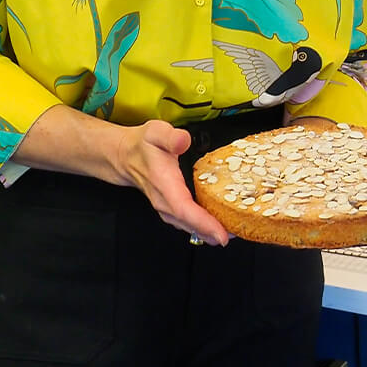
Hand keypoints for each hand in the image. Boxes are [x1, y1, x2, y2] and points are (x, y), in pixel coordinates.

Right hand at [117, 119, 229, 246]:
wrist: (126, 156)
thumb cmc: (144, 145)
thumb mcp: (156, 132)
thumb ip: (171, 136)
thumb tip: (184, 140)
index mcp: (163, 182)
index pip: (183, 208)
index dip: (203, 223)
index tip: (221, 234)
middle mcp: (164, 201)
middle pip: (189, 223)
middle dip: (213, 232)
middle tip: (240, 232)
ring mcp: (166, 208)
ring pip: (188, 226)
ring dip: (210, 232)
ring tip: (234, 231)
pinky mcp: (170, 210)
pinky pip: (187, 223)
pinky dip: (203, 228)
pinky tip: (218, 227)